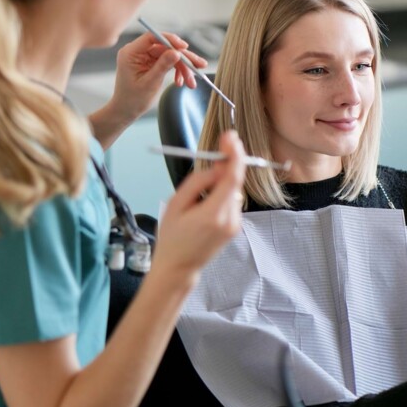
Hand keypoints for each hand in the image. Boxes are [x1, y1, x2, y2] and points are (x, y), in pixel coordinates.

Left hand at [112, 30, 207, 121]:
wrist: (126, 111)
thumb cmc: (132, 99)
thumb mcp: (149, 83)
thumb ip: (162, 66)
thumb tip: (176, 52)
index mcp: (131, 52)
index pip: (152, 37)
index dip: (170, 40)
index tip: (184, 47)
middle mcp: (138, 51)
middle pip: (165, 47)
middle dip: (183, 58)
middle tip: (199, 66)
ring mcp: (146, 57)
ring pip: (170, 55)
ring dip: (183, 68)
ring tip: (192, 82)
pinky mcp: (152, 63)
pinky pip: (169, 62)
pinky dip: (178, 71)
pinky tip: (181, 82)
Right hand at [154, 130, 245, 278]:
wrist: (178, 268)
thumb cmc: (171, 237)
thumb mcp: (176, 204)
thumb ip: (198, 182)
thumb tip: (217, 167)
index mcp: (214, 214)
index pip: (233, 178)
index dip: (234, 154)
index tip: (230, 137)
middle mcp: (230, 219)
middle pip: (235, 182)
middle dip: (226, 164)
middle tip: (218, 148)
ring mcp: (235, 225)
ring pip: (233, 190)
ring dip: (221, 182)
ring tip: (197, 197)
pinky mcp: (235, 227)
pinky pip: (231, 200)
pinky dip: (221, 193)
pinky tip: (204, 204)